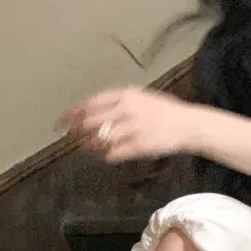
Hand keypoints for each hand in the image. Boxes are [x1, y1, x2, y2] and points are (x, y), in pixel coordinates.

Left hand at [58, 87, 196, 162]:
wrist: (189, 125)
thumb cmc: (166, 111)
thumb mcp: (142, 97)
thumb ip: (119, 102)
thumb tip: (93, 110)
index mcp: (126, 95)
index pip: (90, 103)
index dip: (72, 113)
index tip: (61, 121)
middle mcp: (126, 110)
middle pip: (91, 122)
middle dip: (75, 131)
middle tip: (68, 137)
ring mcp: (133, 129)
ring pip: (100, 139)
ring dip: (88, 145)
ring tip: (84, 148)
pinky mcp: (139, 147)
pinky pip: (114, 154)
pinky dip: (105, 156)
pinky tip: (104, 156)